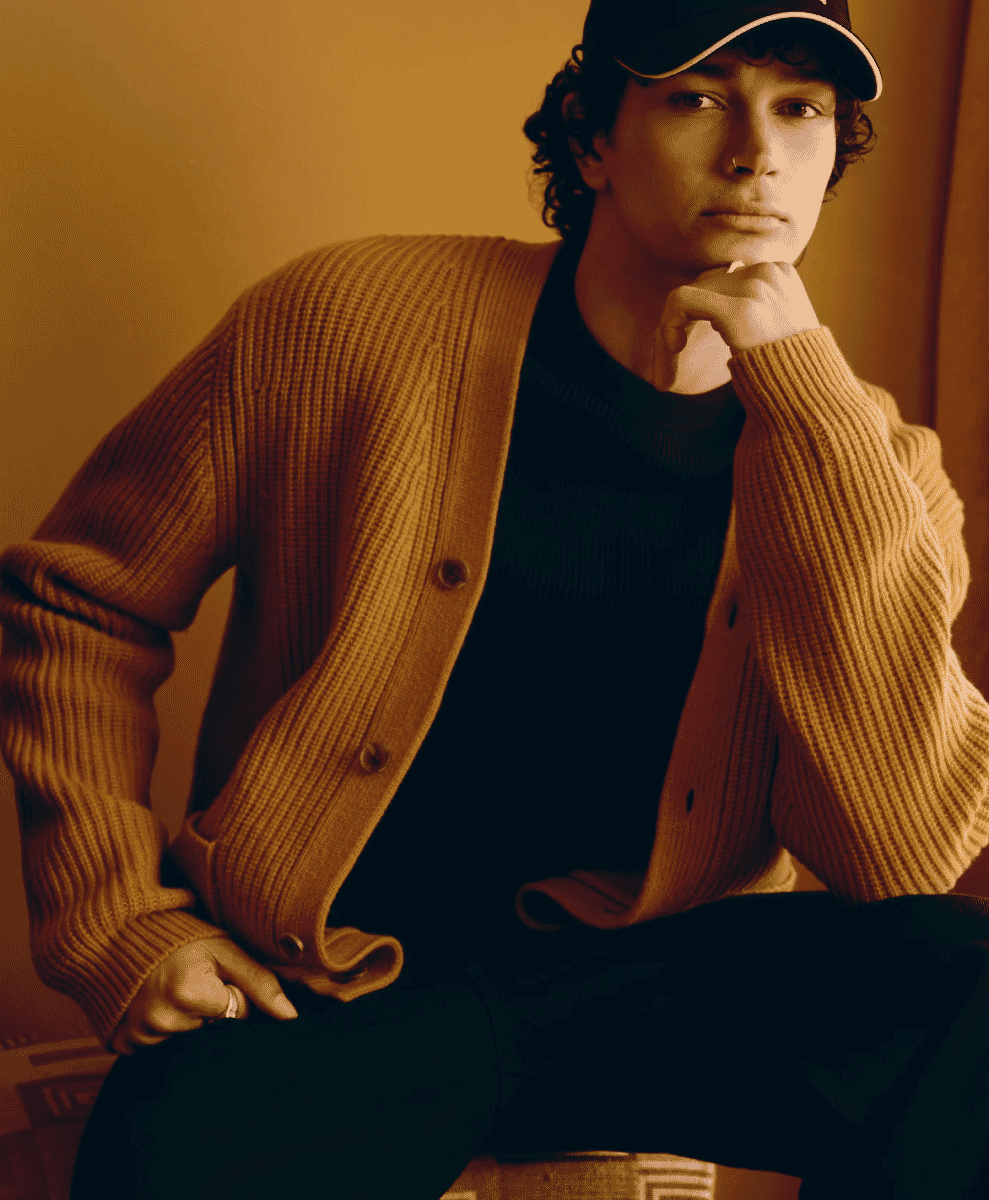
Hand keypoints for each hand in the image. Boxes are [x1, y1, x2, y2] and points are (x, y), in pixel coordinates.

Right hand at [109, 936, 297, 1054]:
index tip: (213, 974)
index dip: (231, 991)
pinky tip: (158, 1006)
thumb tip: (291, 1017)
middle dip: (212, 1010)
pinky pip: (161, 1048)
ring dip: (189, 1020)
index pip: (238, 1011)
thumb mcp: (223, 950)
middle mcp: (162, 1021)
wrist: (119, 936)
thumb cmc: (178, 939)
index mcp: (188, 994)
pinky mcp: (125, 1046)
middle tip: (193, 981)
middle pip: (215, 1030)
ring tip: (173, 990)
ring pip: (190, 1039)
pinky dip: (165, 1030)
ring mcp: (140, 1037)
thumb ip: (260, 982)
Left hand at [655, 259, 820, 388]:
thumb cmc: (790, 373)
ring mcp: (755, 288)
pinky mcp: (738, 309)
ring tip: (665, 373)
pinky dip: (667, 329)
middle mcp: (768, 271)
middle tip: (666, 368)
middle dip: (676, 327)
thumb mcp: (773, 330)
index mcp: (778, 273)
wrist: (811, 397)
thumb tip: (723, 289)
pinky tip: (674, 353)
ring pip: (685, 298)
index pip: (718, 282)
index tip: (682, 349)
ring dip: (666, 337)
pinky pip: (681, 302)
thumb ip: (750, 308)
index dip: (694, 315)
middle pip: (700, 288)